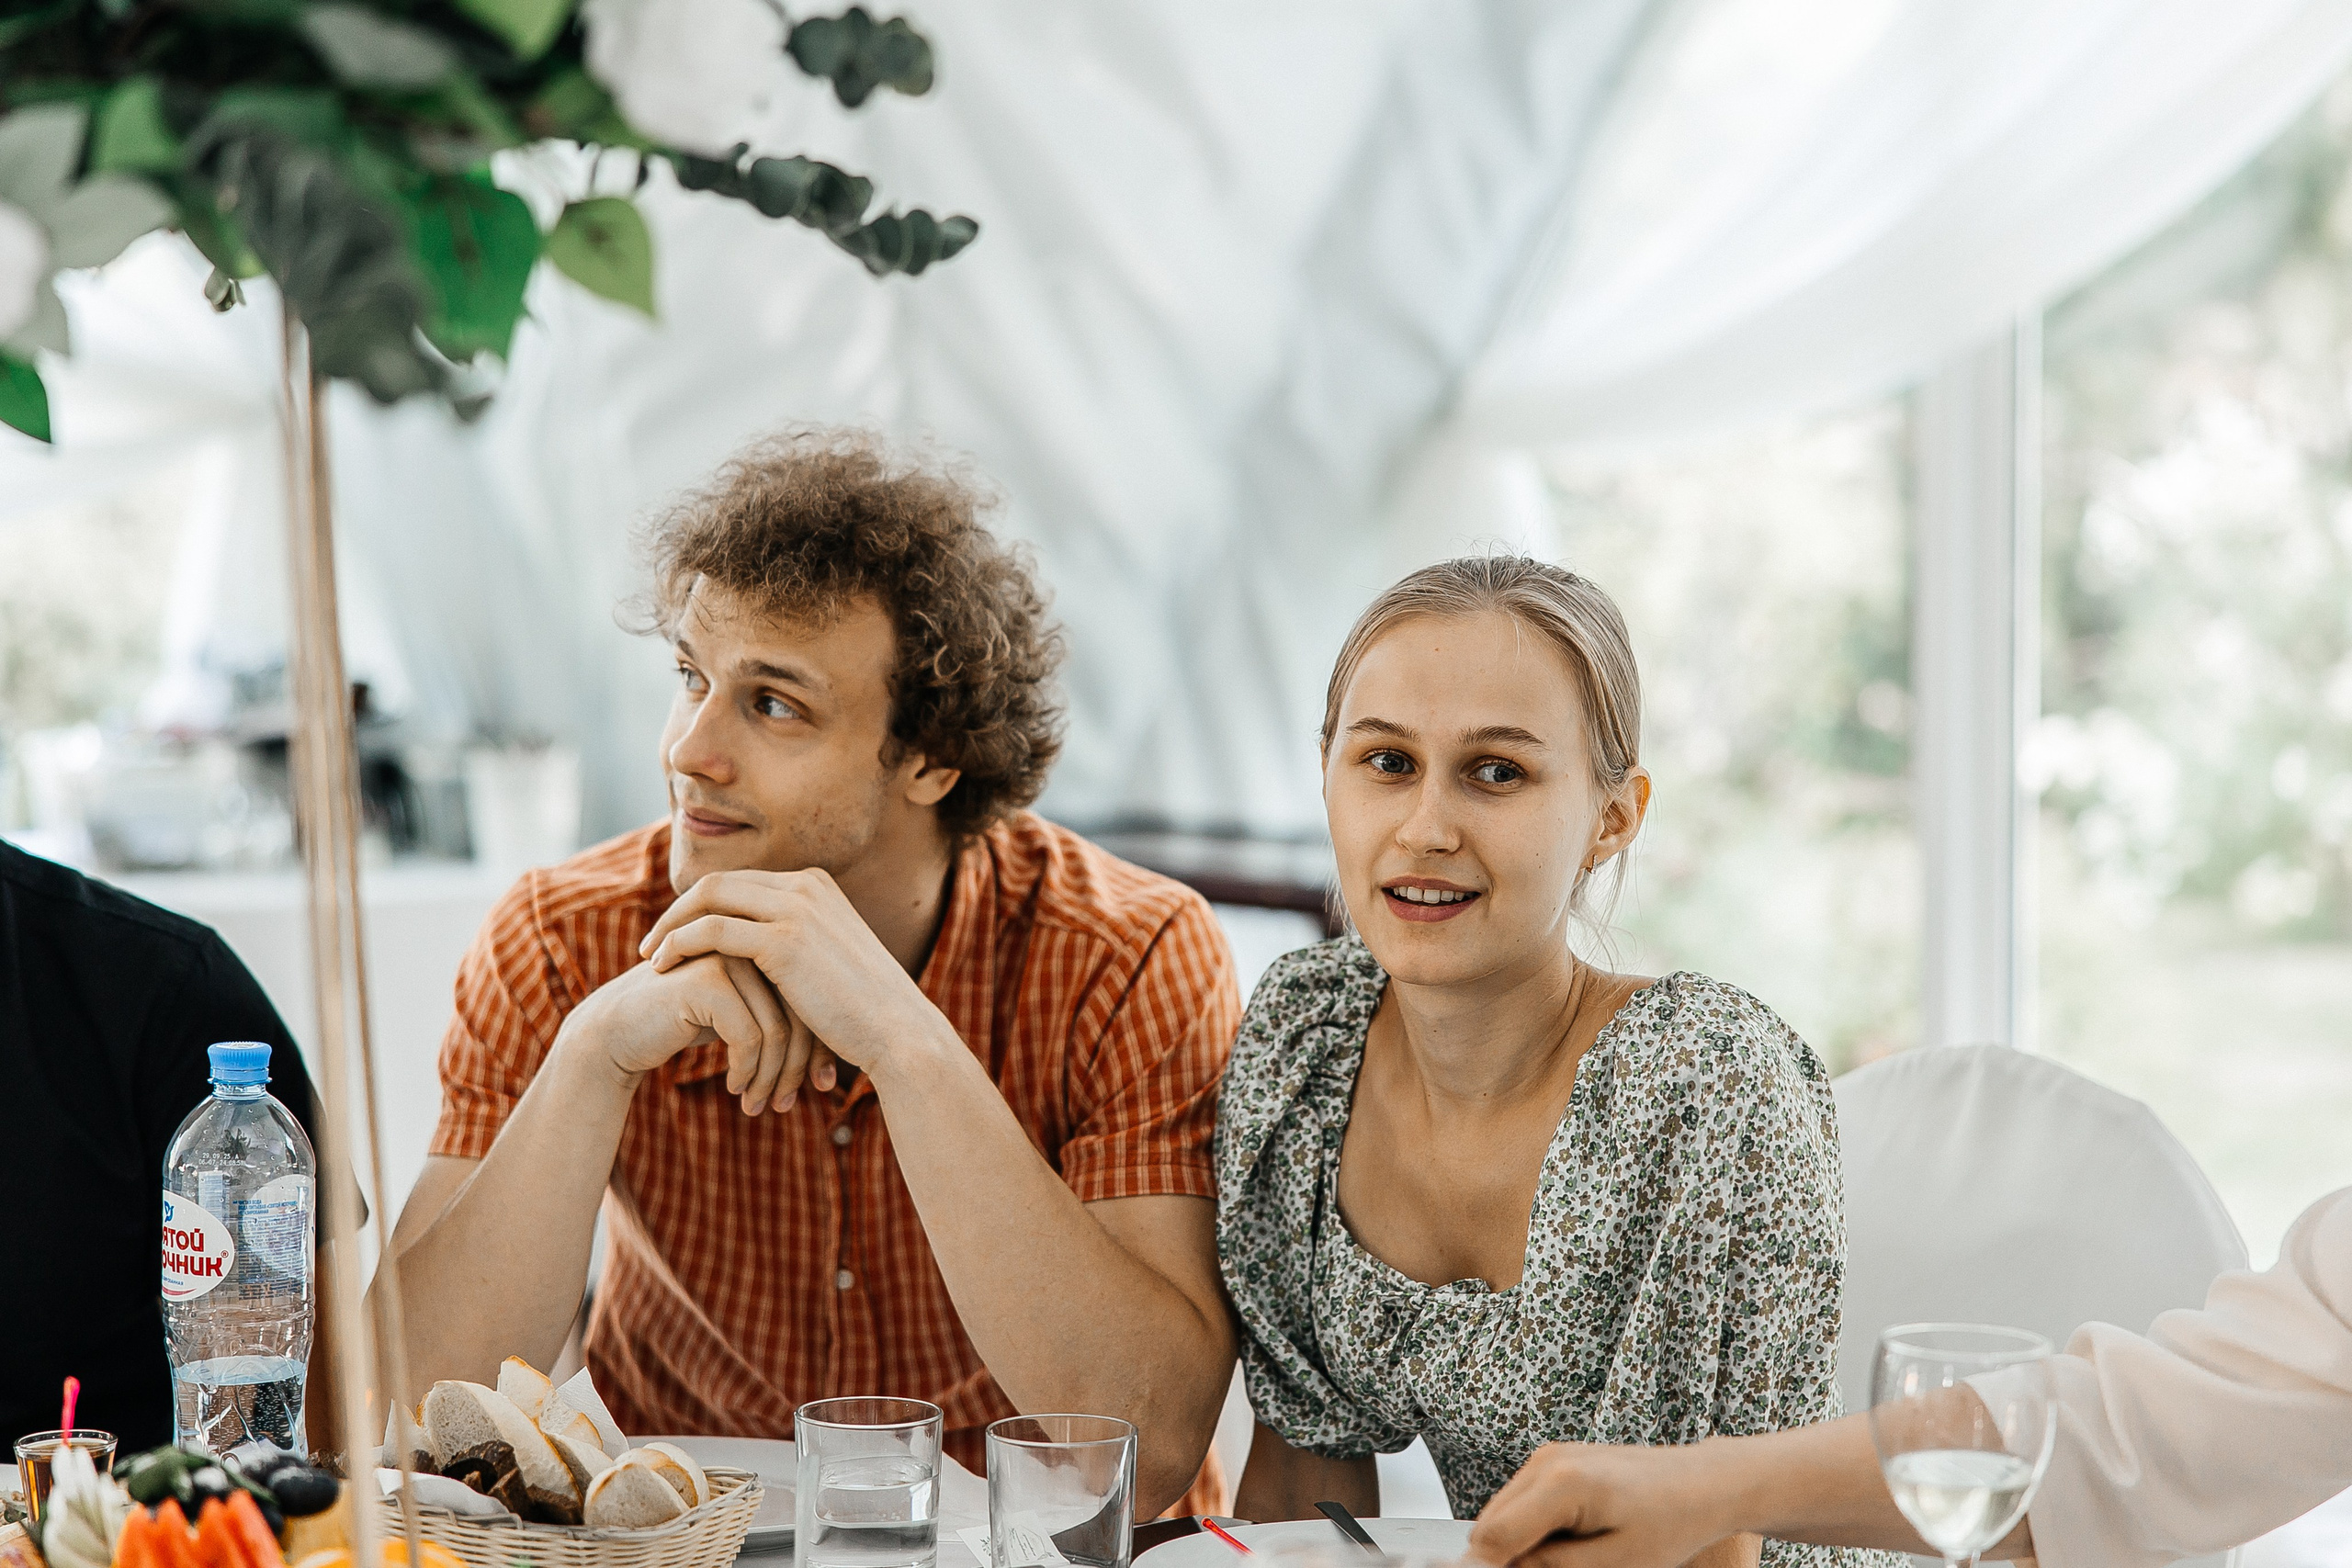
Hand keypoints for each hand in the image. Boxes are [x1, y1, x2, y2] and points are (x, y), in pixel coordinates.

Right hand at [561, 950, 812, 1115]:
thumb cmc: (686, 1024)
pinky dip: (747, 1070)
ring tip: (759, 1107)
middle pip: (801, 1013)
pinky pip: (749, 1036)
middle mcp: (752, 942)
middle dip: (797, 1067)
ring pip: (778, 1029)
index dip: (819, 1047)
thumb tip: (834, 1051)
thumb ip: (782, 1015)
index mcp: (767, 943)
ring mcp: (730, 956)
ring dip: (770, 1077)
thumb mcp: (742, 1017)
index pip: (811, 998)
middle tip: (787, 1105)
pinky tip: (735, 1090)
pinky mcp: (708, 979)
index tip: (819, 1086)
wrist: (618, 1030)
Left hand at [637, 867, 955, 1086]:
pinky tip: (663, 967)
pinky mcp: (783, 940)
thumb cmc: (865, 1011)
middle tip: (652, 943)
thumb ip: (798, 945)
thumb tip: (764, 958)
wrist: (898, 1032)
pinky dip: (679, 944)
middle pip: (720, 882)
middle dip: (679, 910)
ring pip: (709, 898)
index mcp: (816, 885)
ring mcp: (796, 908)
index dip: (702, 906)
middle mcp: (805, 885)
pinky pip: (711, 930)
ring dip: (670, 925)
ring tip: (650, 957)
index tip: (677, 934)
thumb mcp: (830, 962)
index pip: (741, 882)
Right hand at [1469, 1443, 1732, 1567]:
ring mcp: (1548, 1455)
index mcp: (1561, 1483)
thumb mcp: (1613, 1563)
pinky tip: (1566, 1540)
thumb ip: (1550, 1567)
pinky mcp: (1554, 1458)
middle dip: (1501, 1557)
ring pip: (1501, 1511)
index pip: (1493, 1536)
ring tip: (1568, 1556)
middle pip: (1489, 1522)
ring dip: (1516, 1542)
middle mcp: (1546, 1460)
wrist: (1701, 1484)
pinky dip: (1529, 1526)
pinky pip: (1521, 1500)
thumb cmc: (1670, 1521)